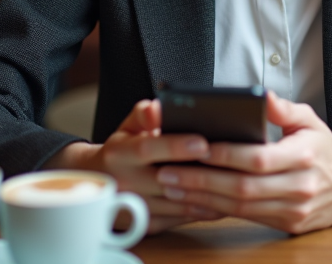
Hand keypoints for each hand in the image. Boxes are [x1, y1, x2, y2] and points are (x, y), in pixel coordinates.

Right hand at [43, 100, 223, 233]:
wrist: (98, 183)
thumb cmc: (121, 150)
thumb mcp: (126, 126)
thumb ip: (143, 114)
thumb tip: (156, 107)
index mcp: (120, 154)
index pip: (147, 149)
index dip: (175, 146)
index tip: (202, 142)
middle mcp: (125, 182)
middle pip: (167, 180)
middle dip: (199, 173)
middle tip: (231, 165)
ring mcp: (135, 207)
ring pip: (177, 203)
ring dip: (206, 194)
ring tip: (233, 181)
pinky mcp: (146, 224)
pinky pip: (179, 219)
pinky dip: (202, 210)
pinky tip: (221, 199)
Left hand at [155, 93, 331, 234]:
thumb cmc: (322, 147)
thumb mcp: (309, 119)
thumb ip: (282, 108)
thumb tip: (260, 96)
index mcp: (305, 155)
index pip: (259, 158)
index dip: (225, 155)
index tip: (196, 147)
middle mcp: (300, 187)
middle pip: (243, 187)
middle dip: (201, 181)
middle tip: (168, 171)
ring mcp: (294, 210)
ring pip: (241, 207)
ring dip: (202, 198)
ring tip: (172, 186)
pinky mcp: (287, 225)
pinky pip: (246, 218)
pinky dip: (217, 210)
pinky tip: (194, 200)